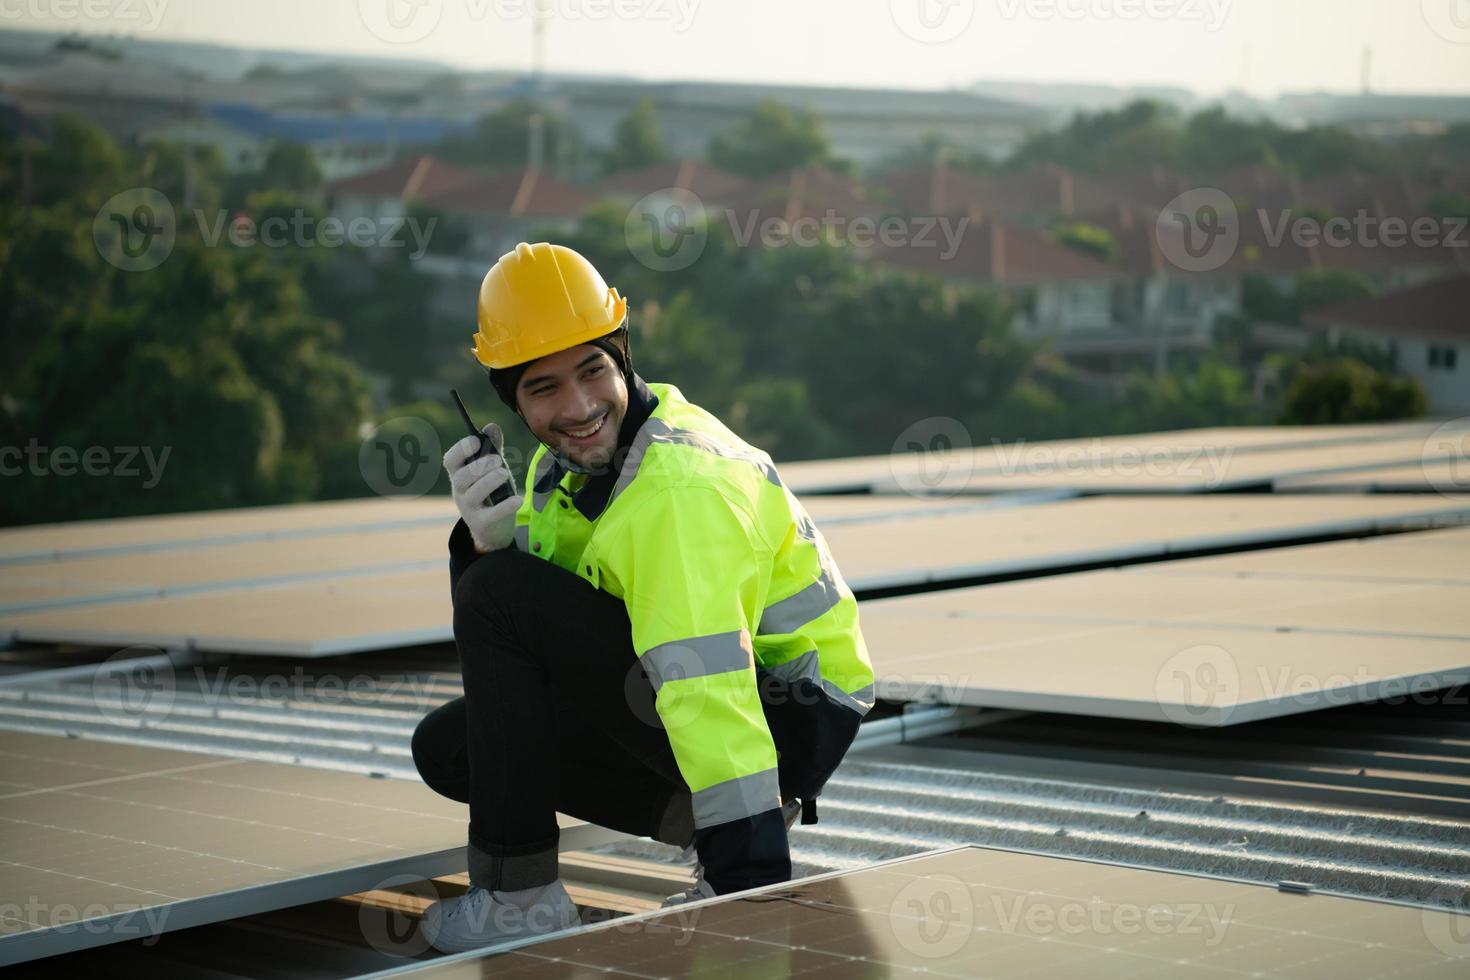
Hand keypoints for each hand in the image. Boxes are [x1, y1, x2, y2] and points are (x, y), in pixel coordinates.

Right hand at [443, 421, 522, 553]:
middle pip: (461, 477)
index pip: (450, 461)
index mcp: (459, 475)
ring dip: (489, 481)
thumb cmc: (491, 493)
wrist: (492, 529)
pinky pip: (491, 514)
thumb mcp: (491, 470)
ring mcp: (468, 509)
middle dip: (479, 466)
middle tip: (497, 459)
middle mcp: (459, 492)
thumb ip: (492, 449)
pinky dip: (505, 506)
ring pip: (473, 494)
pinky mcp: (482, 523)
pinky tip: (518, 499)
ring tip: (504, 473)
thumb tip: (492, 426)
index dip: (460, 450)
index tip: (475, 440)